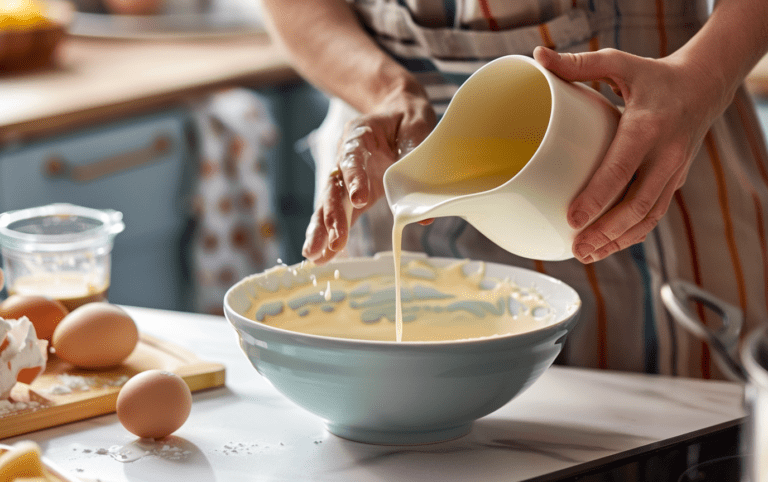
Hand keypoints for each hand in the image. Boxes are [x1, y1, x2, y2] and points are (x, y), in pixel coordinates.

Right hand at [302, 88, 436, 263]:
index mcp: (359, 135)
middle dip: (332, 216)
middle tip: (333, 241)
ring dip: (323, 231)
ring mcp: (346, 176)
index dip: (355, 178)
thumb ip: (416, 163)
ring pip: (330, 204)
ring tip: (314, 255)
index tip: (359, 199)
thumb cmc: (408, 120)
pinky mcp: (351, 192)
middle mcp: (345, 157)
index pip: (352, 158)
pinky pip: (340, 214)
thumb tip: (423, 213)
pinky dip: (331, 235)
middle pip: (334, 187)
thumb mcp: (418, 130)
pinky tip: (323, 256)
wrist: (399, 112)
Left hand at [533, 46, 731, 262]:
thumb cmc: (653, 77)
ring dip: (618, 240)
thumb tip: (539, 57)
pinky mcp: (673, 183)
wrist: (703, 87)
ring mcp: (673, 173)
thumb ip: (580, 65)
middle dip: (607, 232)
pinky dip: (632, 235)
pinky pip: (654, 215)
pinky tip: (607, 247)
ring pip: (649, 217)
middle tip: (577, 248)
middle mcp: (665, 155)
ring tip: (586, 255)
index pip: (622, 169)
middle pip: (638, 204)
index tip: (572, 219)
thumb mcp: (619, 63)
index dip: (597, 197)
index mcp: (648, 127)